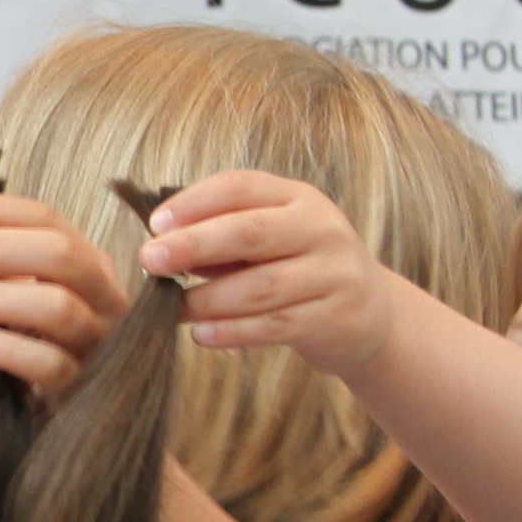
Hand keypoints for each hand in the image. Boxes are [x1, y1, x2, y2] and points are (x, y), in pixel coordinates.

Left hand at [0, 191, 131, 402]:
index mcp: (88, 261)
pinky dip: (5, 348)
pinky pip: (50, 363)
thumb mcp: (13, 289)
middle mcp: (104, 295)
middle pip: (61, 252)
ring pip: (58, 307)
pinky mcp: (83, 385)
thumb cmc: (32, 337)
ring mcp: (99, 342)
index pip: (46, 217)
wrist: (63, 409)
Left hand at [143, 169, 406, 376]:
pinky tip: (202, 334)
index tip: (155, 224)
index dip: (194, 202)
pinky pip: (276, 324)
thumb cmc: (300, 268)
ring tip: (172, 308)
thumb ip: (223, 237)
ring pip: (261, 286)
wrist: (370, 312)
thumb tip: (161, 244)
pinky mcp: (336, 317)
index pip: (240, 187)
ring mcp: (334, 273)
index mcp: (298, 198)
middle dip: (194, 245)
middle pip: (250, 231)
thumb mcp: (271, 239)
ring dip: (208, 299)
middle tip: (150, 260)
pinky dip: (233, 331)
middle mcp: (321, 228)